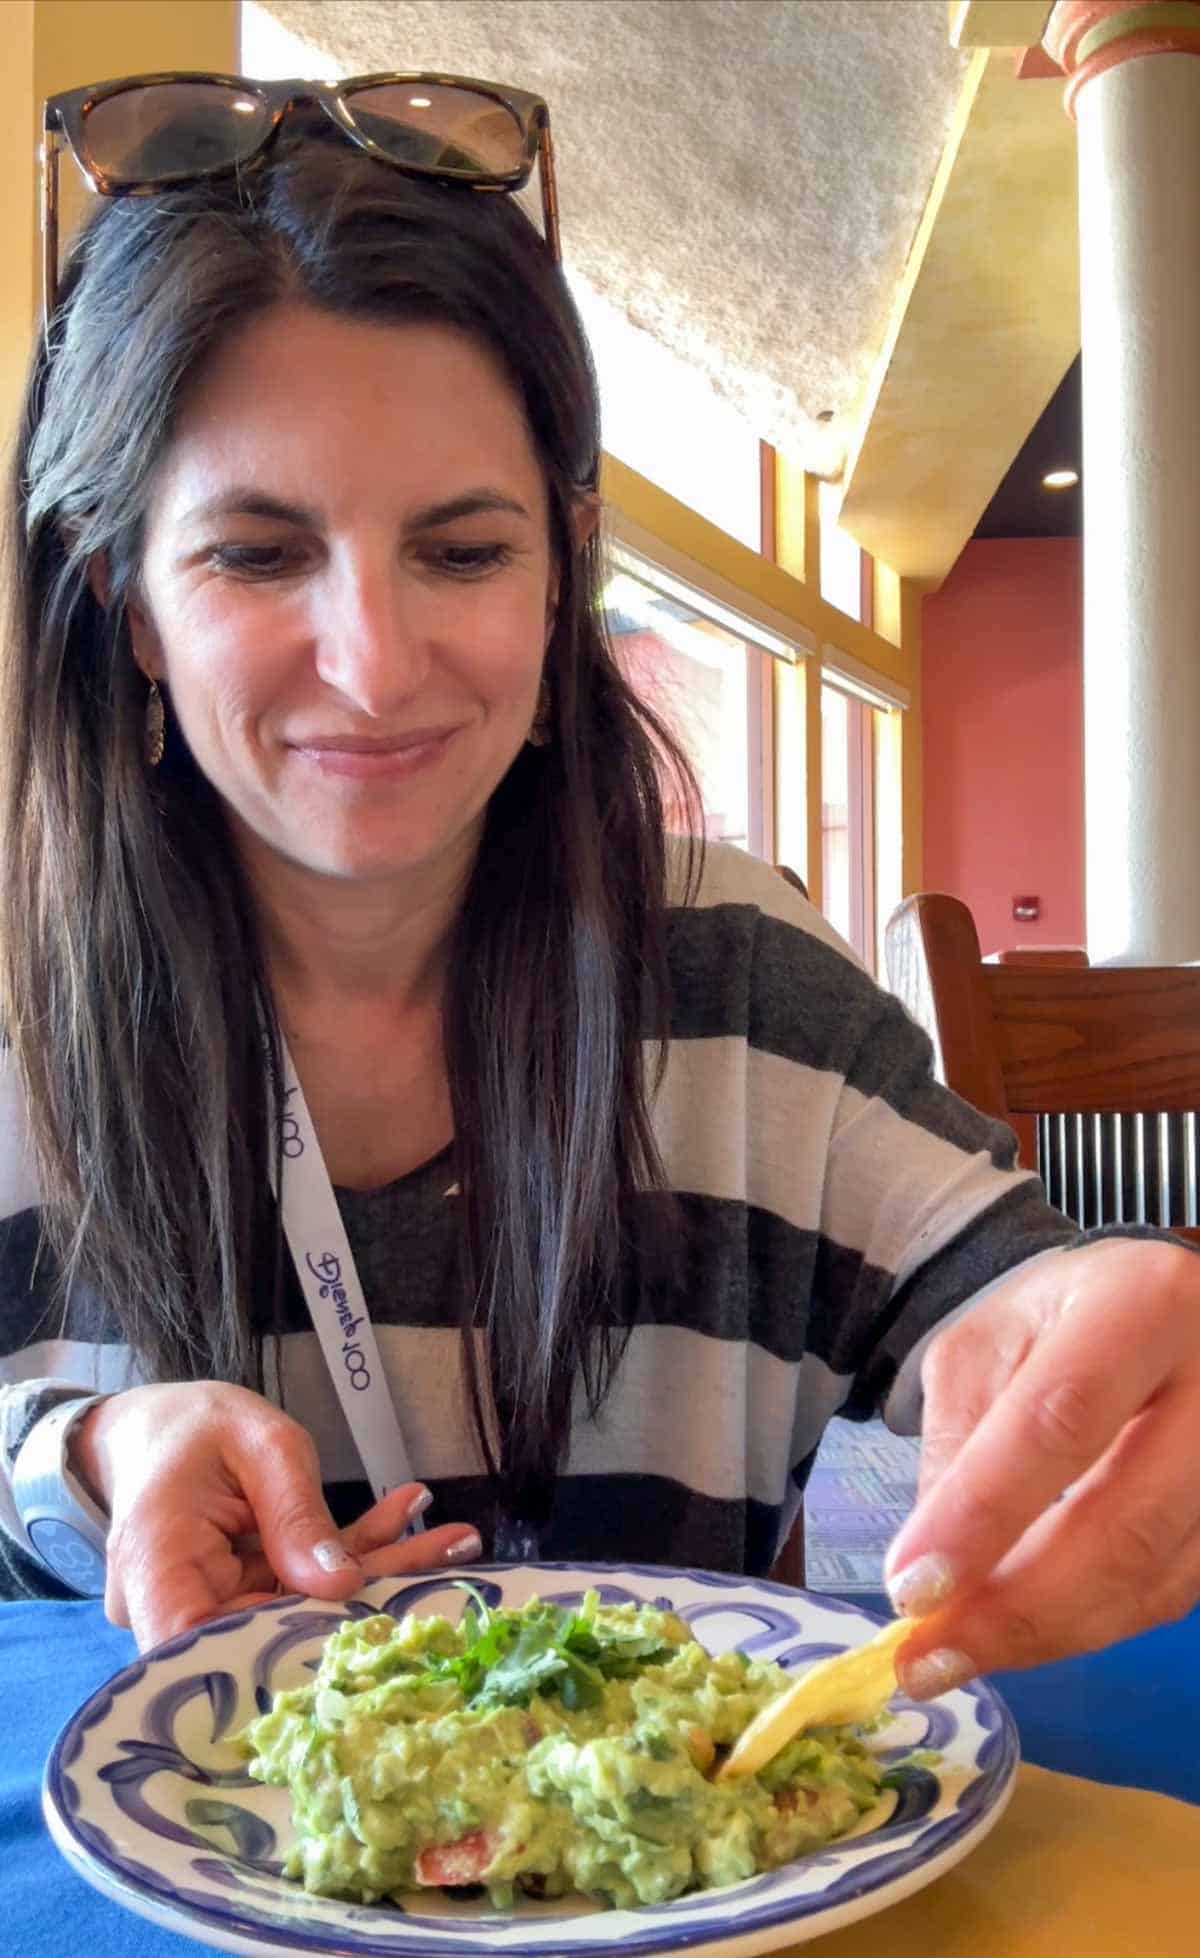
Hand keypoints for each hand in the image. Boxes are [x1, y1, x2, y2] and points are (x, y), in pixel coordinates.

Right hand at [71, 1381, 481, 1650]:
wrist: (163, 1424)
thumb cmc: (198, 1424)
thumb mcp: (261, 1446)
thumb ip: (298, 1514)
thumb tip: (343, 1584)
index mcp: (157, 1563)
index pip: (198, 1650)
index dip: (274, 1663)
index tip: (359, 1641)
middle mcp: (173, 1604)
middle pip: (265, 1634)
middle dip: (360, 1610)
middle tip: (444, 1579)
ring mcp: (208, 1608)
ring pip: (295, 1614)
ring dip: (374, 1578)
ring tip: (452, 1541)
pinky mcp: (238, 1600)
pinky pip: (297, 1592)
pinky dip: (352, 1560)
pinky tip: (409, 1520)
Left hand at [883, 1239, 1199, 1695]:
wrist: (1165, 1310)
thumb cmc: (1065, 1321)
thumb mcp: (989, 1344)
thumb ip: (960, 1441)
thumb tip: (936, 1571)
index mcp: (1142, 1307)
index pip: (1059, 1422)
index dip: (984, 1514)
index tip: (914, 1590)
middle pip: (1126, 1521)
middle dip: (1018, 1606)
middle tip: (930, 1657)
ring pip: (1155, 1577)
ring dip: (1050, 1632)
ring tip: (959, 1654)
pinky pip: (1175, 1595)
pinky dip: (1094, 1624)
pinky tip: (1030, 1629)